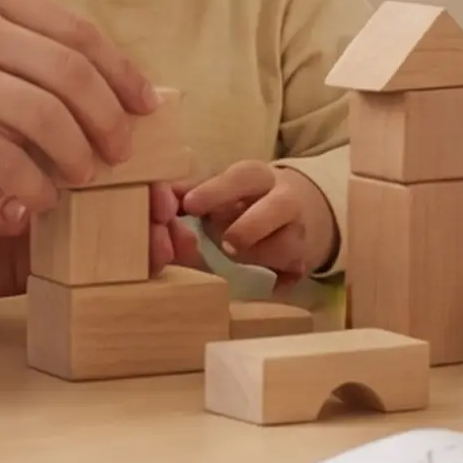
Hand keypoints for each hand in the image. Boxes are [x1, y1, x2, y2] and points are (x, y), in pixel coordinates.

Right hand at [0, 0, 157, 215]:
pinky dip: (30, 183)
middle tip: (118, 152)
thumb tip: (65, 67)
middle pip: (72, 74)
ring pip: (46, 117)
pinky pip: (2, 158)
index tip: (143, 103)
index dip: (119, 71)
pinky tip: (34, 200)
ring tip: (79, 178)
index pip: (74, 30)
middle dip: (108, 119)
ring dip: (76, 155)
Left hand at [172, 161, 334, 277]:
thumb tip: (160, 196)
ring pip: (286, 245)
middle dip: (250, 227)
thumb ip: (191, 194)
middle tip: (225, 244)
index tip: (189, 206)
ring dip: (259, 255)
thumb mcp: (222, 190)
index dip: (216, 192)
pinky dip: (279, 281)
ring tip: (237, 255)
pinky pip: (293, 272)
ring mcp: (299, 231)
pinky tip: (271, 285)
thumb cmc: (244, 201)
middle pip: (278, 207)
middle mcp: (286, 200)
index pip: (242, 177)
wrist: (297, 212)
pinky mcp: (303, 260)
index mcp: (258, 177)